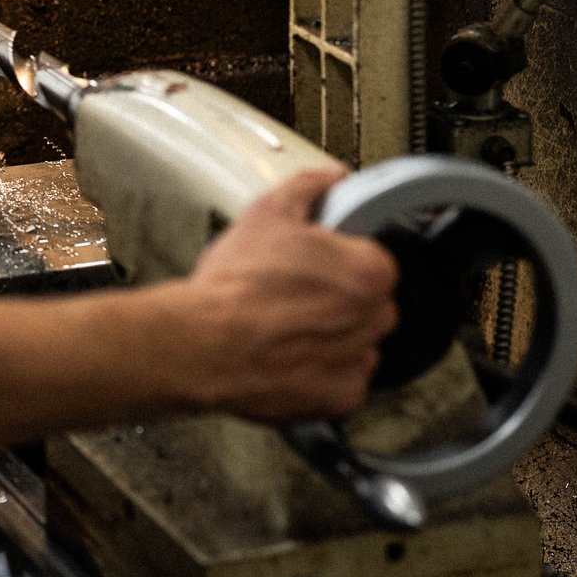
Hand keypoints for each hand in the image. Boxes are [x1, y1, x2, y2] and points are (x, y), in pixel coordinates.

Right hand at [175, 167, 399, 421]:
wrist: (200, 345)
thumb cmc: (232, 286)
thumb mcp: (266, 214)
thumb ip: (308, 188)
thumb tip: (330, 178)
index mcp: (368, 272)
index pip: (376, 262)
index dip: (343, 261)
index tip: (319, 265)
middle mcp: (373, 319)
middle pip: (372, 304)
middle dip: (342, 299)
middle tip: (298, 295)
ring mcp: (358, 360)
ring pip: (358, 343)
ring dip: (334, 336)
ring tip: (288, 327)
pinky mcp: (340, 398)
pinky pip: (344, 381)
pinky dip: (322, 372)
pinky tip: (289, 355)